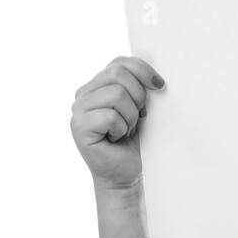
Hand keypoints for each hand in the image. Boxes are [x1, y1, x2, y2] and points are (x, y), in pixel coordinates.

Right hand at [69, 56, 165, 190]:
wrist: (125, 174)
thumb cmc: (133, 142)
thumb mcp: (139, 108)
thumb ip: (137, 86)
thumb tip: (152, 76)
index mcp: (97, 85)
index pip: (120, 63)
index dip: (143, 71)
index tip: (160, 86)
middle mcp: (83, 93)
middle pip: (118, 75)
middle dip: (138, 97)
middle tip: (138, 118)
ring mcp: (78, 109)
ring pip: (116, 94)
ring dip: (130, 116)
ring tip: (125, 130)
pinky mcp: (79, 126)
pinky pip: (111, 116)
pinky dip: (122, 129)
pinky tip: (116, 139)